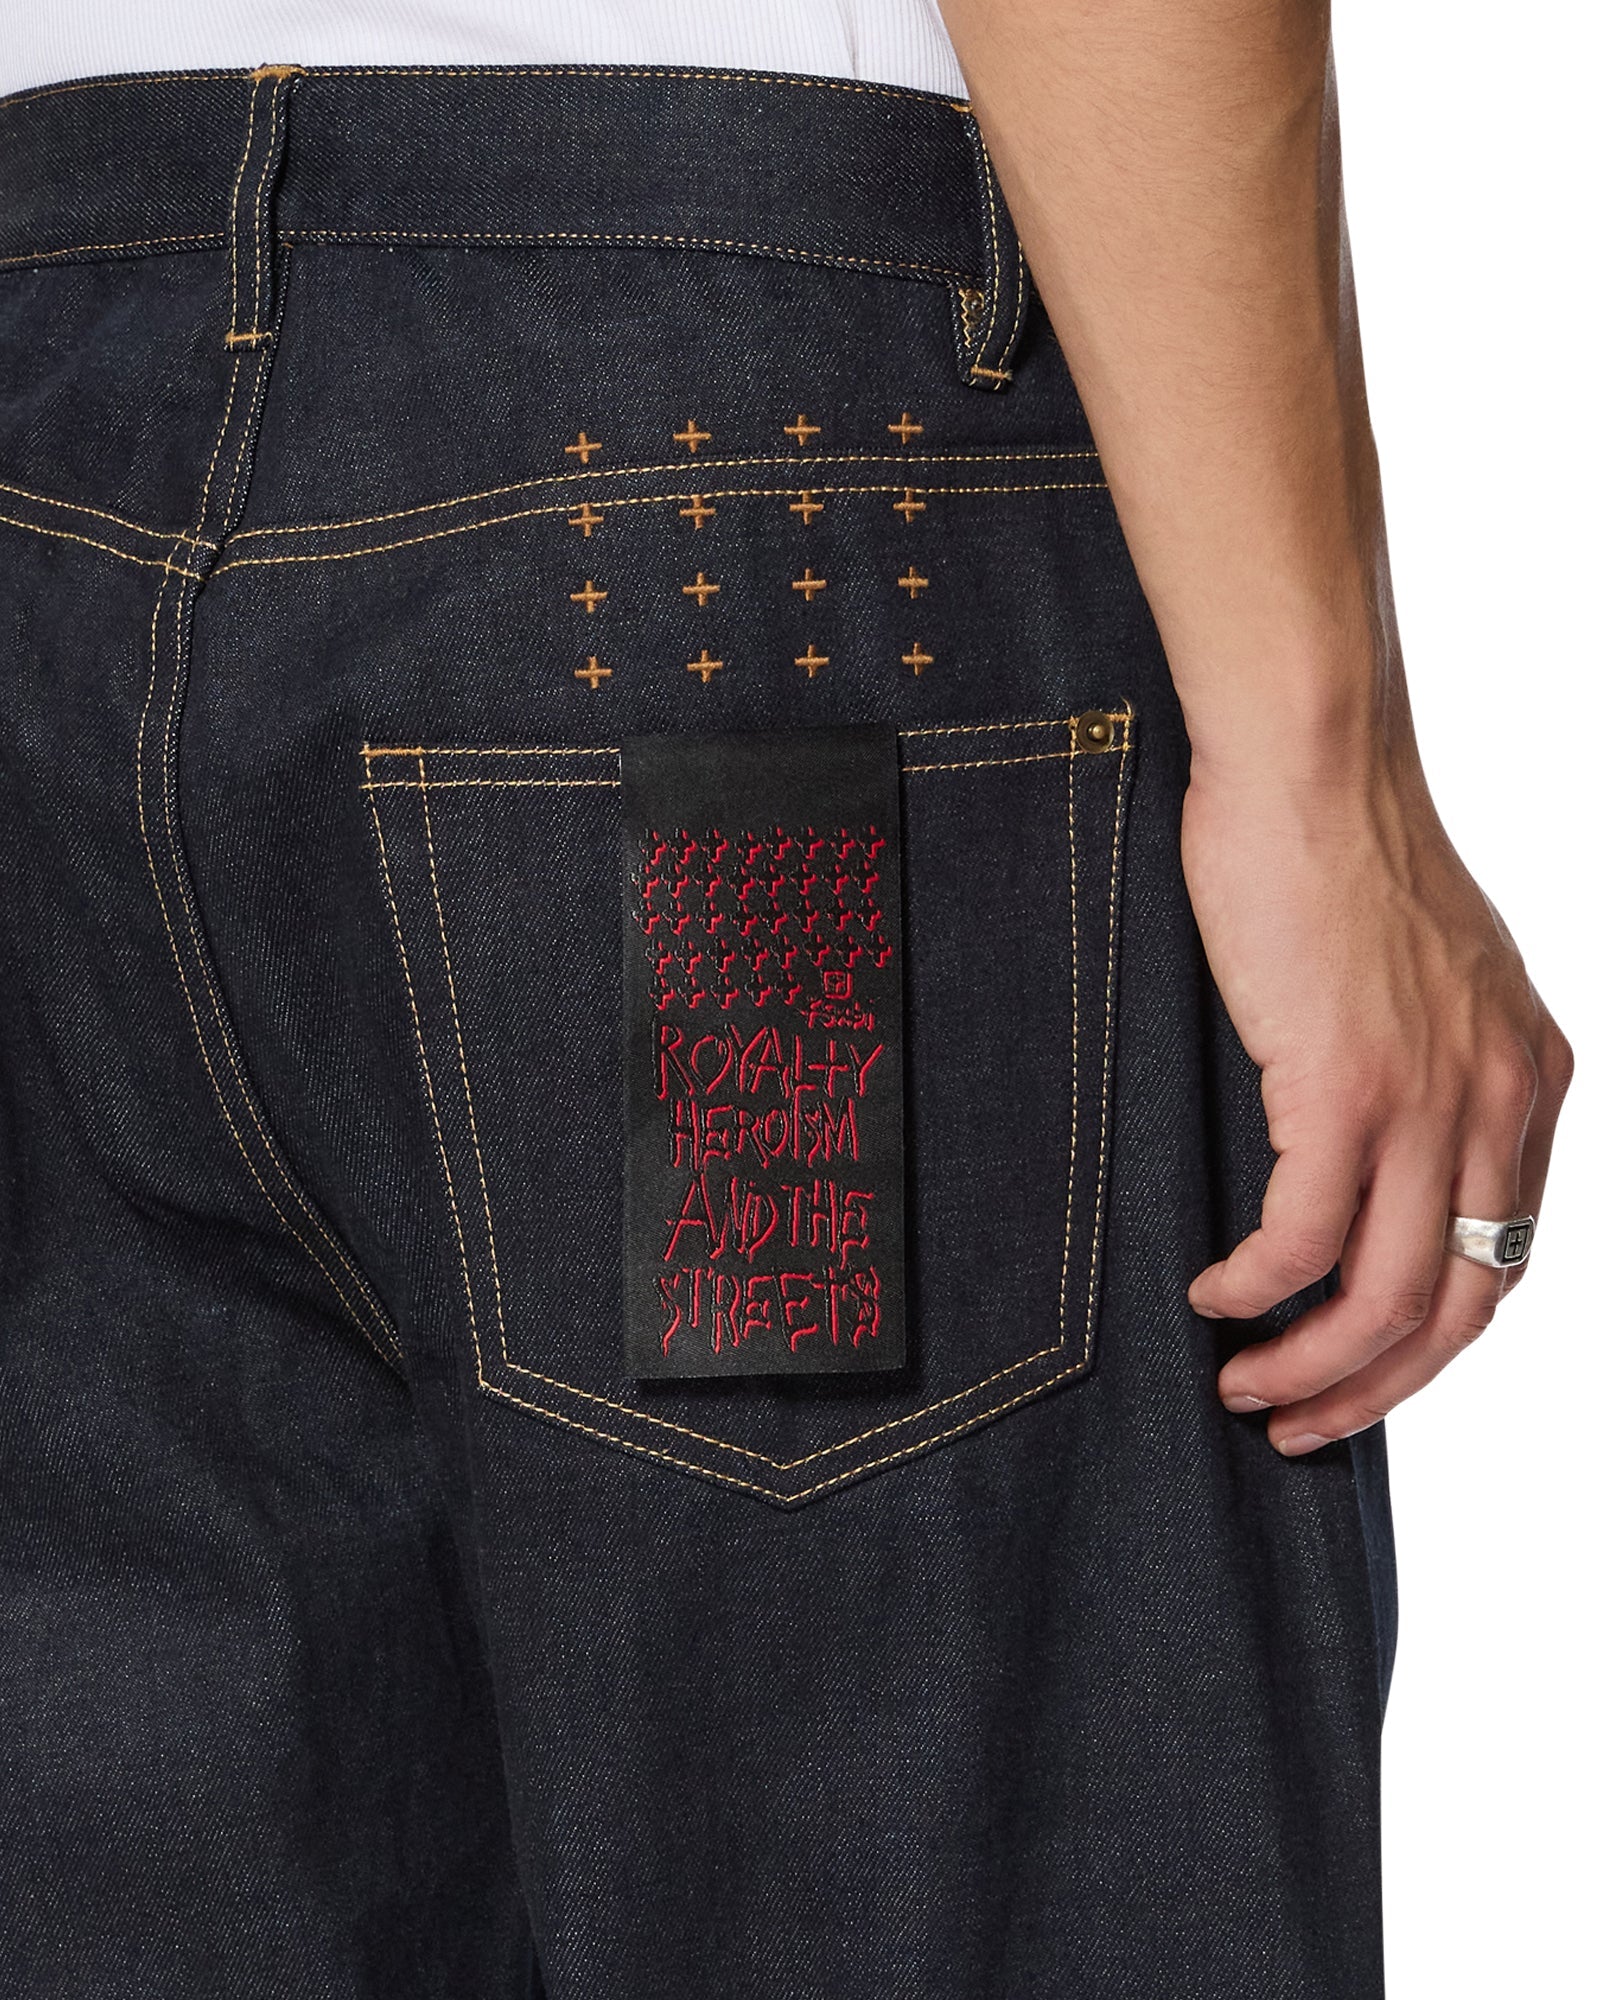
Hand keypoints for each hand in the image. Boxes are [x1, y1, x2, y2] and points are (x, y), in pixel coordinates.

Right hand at [1182, 741, 1572, 1453]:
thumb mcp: (1420, 977)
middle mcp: (1498, 1098)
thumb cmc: (1339, 851)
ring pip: (1388, 1297)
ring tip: (1245, 1387)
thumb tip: (1356, 1151)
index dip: (1432, 1336)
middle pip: (1462, 1306)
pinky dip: (1255, 1287)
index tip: (1362, 1369)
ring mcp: (1428, 1098)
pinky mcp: (1344, 1086)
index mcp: (1525, 1074)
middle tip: (1303, 1426)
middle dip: (1380, 1390)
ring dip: (1311, 1365)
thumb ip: (1420, 1068)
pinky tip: (1212, 1294)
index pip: (1503, 1254)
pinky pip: (1303, 1239)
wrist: (1311, 765)